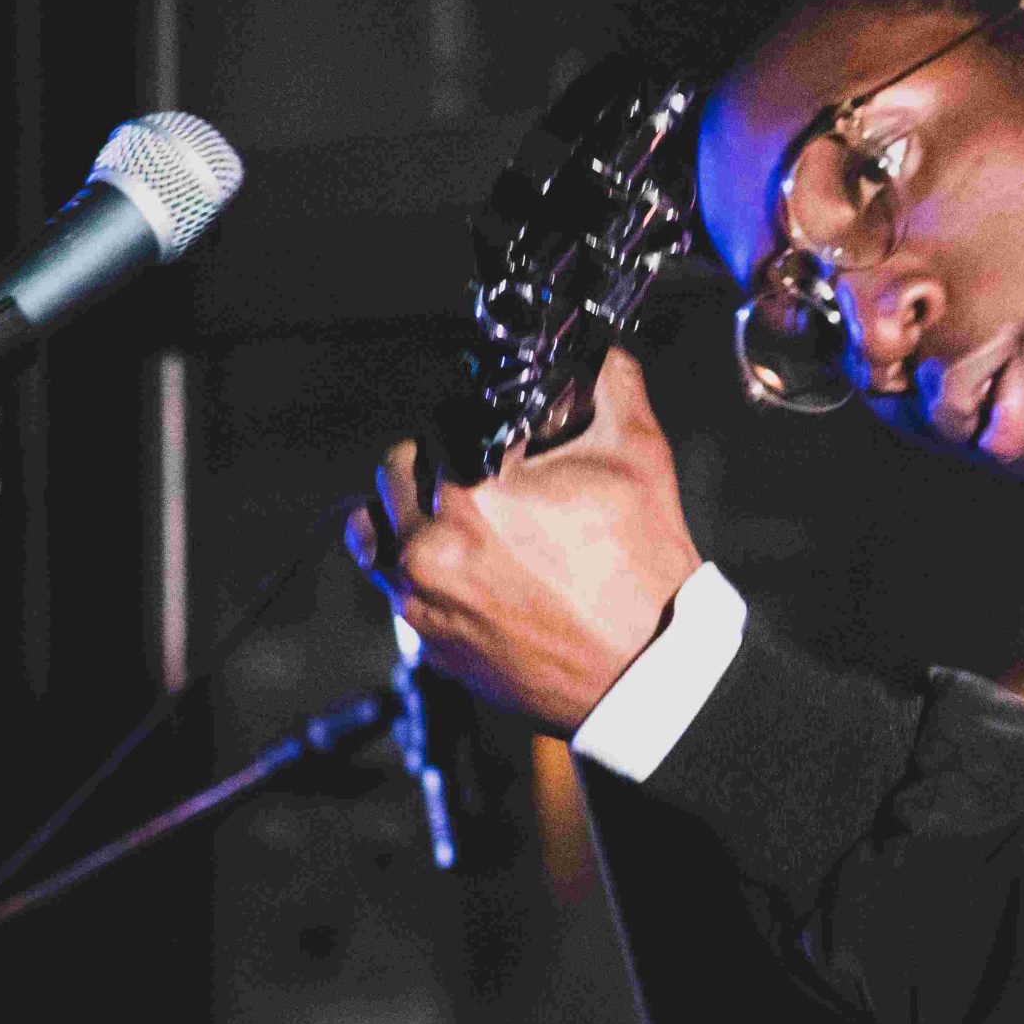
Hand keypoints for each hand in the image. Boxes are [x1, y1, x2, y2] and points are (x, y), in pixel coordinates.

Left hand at [347, 349, 702, 732]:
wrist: (646, 673)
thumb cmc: (644, 573)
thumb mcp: (638, 456)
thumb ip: (609, 383)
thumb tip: (591, 351)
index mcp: (475, 491)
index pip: (439, 421)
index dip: (470, 416)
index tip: (494, 429)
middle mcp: (432, 546)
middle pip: (398, 469)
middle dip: (435, 459)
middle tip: (481, 470)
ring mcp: (421, 600)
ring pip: (377, 527)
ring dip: (409, 511)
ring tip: (460, 518)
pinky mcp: (426, 641)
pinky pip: (394, 585)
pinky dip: (418, 567)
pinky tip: (468, 566)